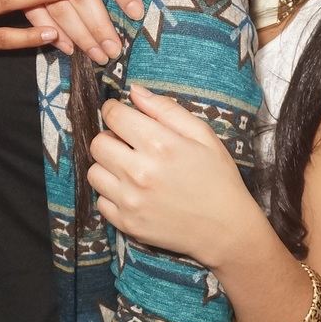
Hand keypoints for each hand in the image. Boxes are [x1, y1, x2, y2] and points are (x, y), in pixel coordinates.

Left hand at [88, 84, 260, 269]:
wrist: (226, 230)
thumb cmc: (218, 179)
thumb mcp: (203, 135)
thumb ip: (166, 109)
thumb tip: (134, 91)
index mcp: (160, 144)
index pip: (113, 116)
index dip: (115, 111)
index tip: (122, 116)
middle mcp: (140, 172)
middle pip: (97, 143)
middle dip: (110, 138)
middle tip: (128, 145)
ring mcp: (131, 200)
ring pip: (94, 172)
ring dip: (108, 167)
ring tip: (130, 170)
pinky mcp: (127, 223)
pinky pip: (100, 201)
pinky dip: (112, 195)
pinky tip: (133, 193)